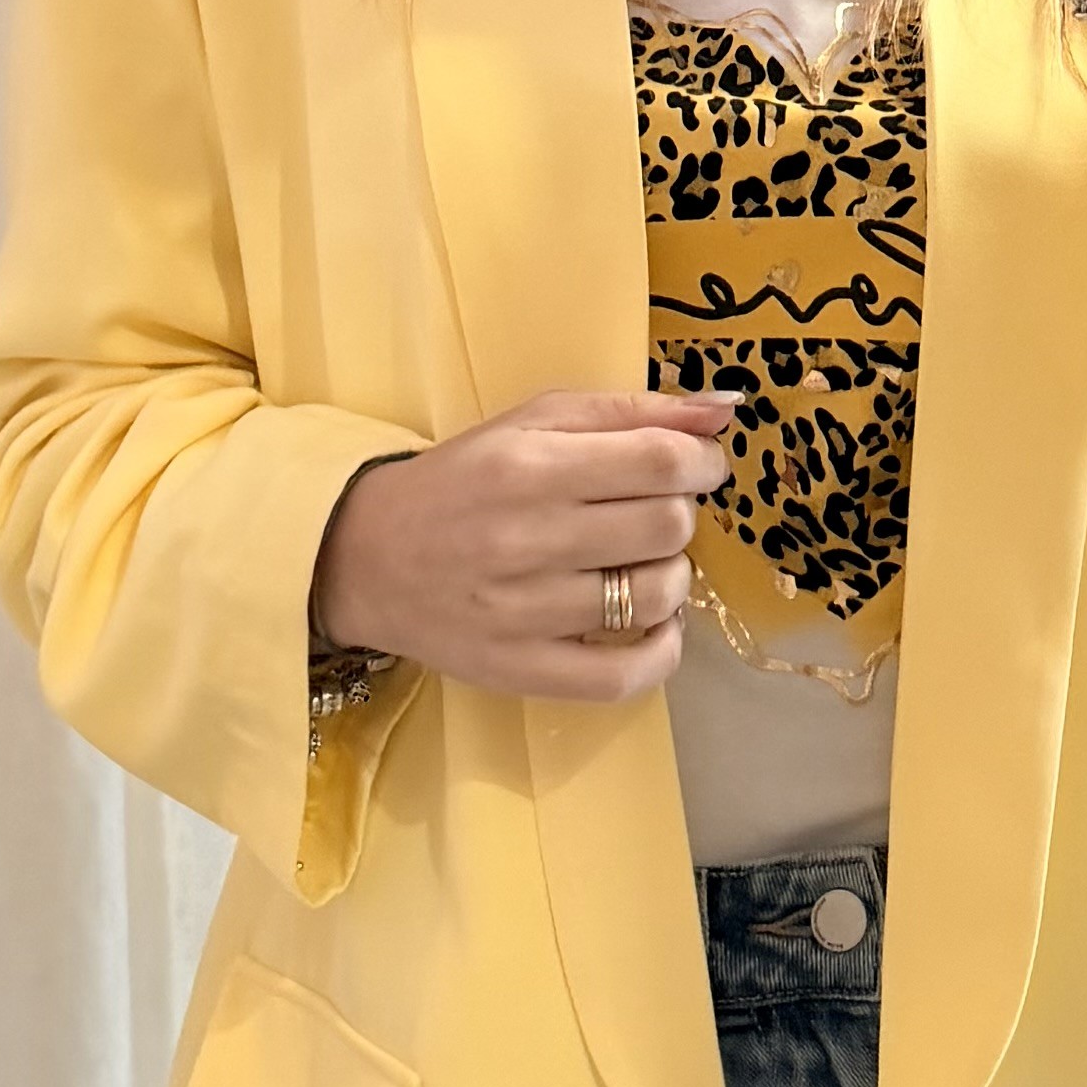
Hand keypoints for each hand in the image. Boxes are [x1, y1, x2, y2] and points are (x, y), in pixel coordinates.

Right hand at [310, 387, 734, 703]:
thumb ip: (627, 411)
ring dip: (672, 575)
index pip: (658, 460)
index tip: (696, 467)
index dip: (701, 462)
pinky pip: (624, 675)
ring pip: (657, 595)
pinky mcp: (521, 670)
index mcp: (529, 466)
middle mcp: (527, 539)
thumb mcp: (530, 422)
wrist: (365, 557)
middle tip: (652, 511)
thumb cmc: (461, 481)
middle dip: (680, 512)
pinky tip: (653, 624)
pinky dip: (662, 650)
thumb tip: (722, 410)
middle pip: (666, 525)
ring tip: (641, 562)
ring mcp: (524, 614)